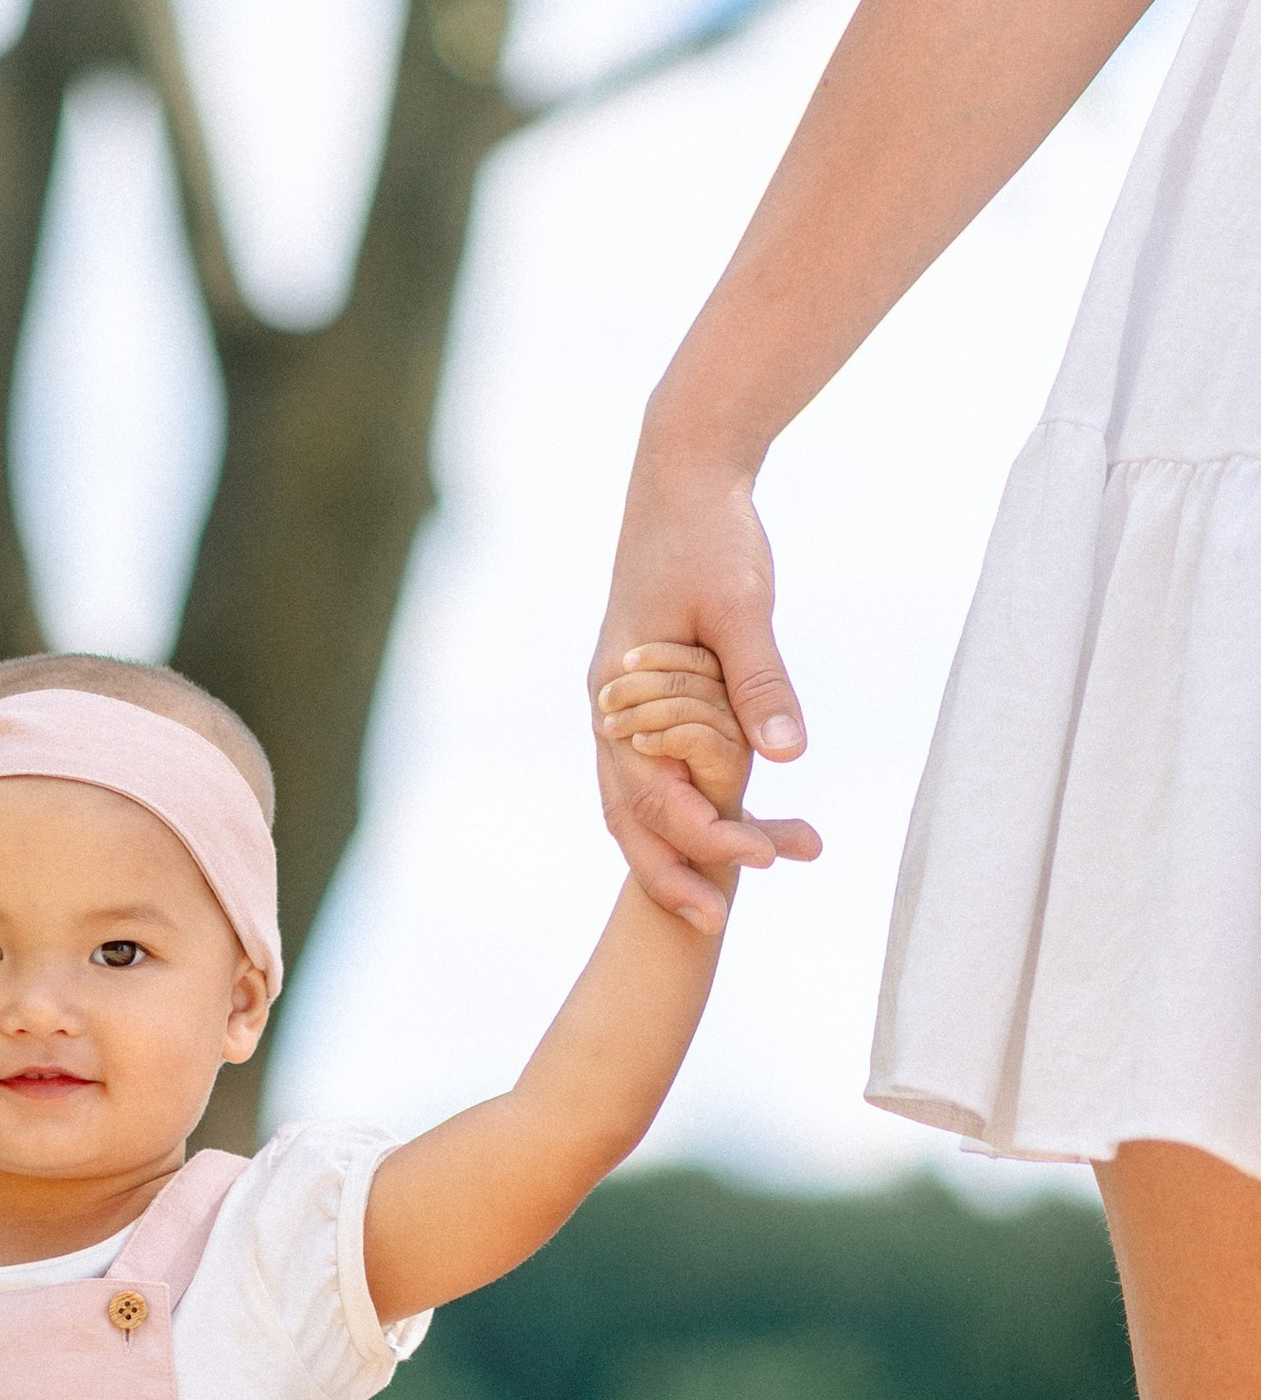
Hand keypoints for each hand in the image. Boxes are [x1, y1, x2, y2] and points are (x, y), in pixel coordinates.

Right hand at [590, 437, 820, 932]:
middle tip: (717, 925)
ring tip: (712, 896)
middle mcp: (609, 708)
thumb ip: (761, 683)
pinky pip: (645, 770)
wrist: (681, 474)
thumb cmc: (710, 534)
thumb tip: (790, 758)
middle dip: (668, 873)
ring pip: (629, 799)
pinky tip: (710, 829)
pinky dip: (670, 809)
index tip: (754, 868)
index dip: (699, 839)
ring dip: (667, 848)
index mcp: (623, 693)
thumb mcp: (743, 608)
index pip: (650, 794)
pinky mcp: (639, 692)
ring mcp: (617, 703)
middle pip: (626, 814)